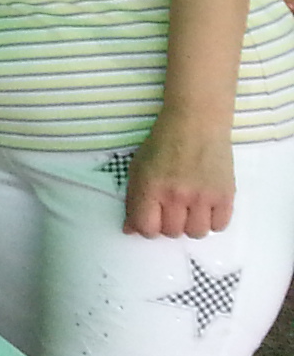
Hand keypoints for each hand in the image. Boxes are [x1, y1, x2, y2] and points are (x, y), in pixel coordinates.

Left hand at [126, 107, 235, 237]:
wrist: (197, 122)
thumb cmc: (163, 144)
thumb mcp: (138, 168)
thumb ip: (133, 200)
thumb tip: (130, 231)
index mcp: (151, 187)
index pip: (147, 228)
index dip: (147, 228)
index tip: (152, 217)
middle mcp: (177, 195)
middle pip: (172, 233)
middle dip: (169, 225)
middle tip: (171, 209)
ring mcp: (204, 196)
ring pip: (197, 233)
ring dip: (191, 225)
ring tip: (190, 209)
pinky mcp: (226, 194)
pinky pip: (220, 226)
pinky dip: (213, 222)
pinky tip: (207, 208)